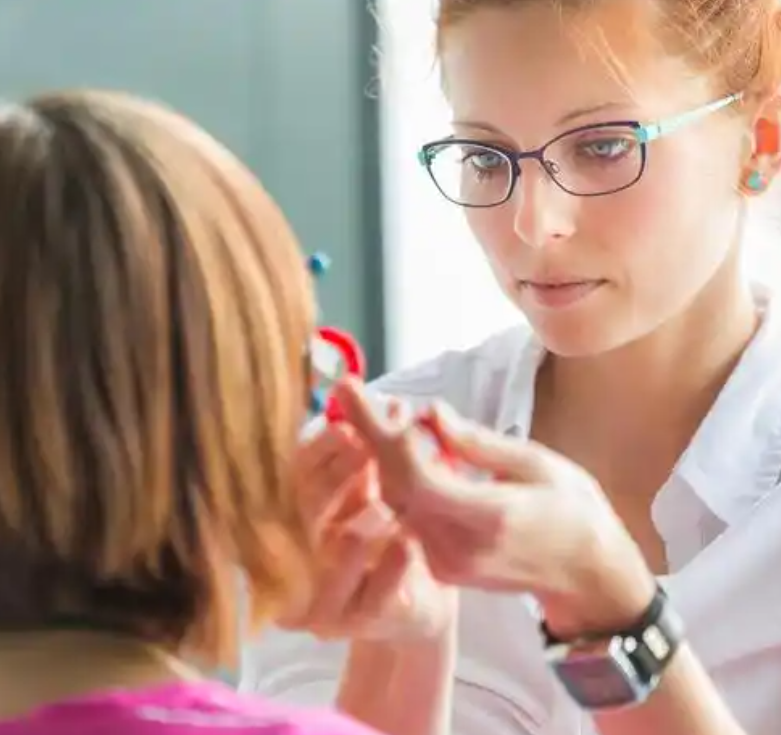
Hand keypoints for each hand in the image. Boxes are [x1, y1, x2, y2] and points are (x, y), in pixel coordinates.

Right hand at [277, 420, 456, 641]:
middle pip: (305, 514)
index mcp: (291, 519)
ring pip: (327, 559)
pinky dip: (387, 571)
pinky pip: (368, 598)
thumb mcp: (371, 484)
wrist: (416, 600)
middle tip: (368, 452)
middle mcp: (293, 558)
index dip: (317, 451)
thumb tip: (354, 389)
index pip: (291, 478)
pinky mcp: (350, 625)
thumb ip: (358, 447)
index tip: (347, 427)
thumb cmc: (387, 533)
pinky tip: (406, 546)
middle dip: (338, 480)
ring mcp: (316, 596)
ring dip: (357, 527)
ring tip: (385, 504)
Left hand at [333, 379, 655, 638]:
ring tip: (379, 413)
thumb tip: (429, 413)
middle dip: (368, 436)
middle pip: (393, 487)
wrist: (587, 574)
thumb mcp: (536, 463)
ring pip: (393, 502)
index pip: (415, 476)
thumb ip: (476, 442)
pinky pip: (405, 517)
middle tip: (350, 394)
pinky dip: (397, 479)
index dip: (380, 434)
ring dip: (380, 457)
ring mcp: (447, 563)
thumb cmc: (573, 509)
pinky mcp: (442, 567)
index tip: (353, 393)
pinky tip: (401, 449)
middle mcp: (458, 547)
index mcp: (488, 518)